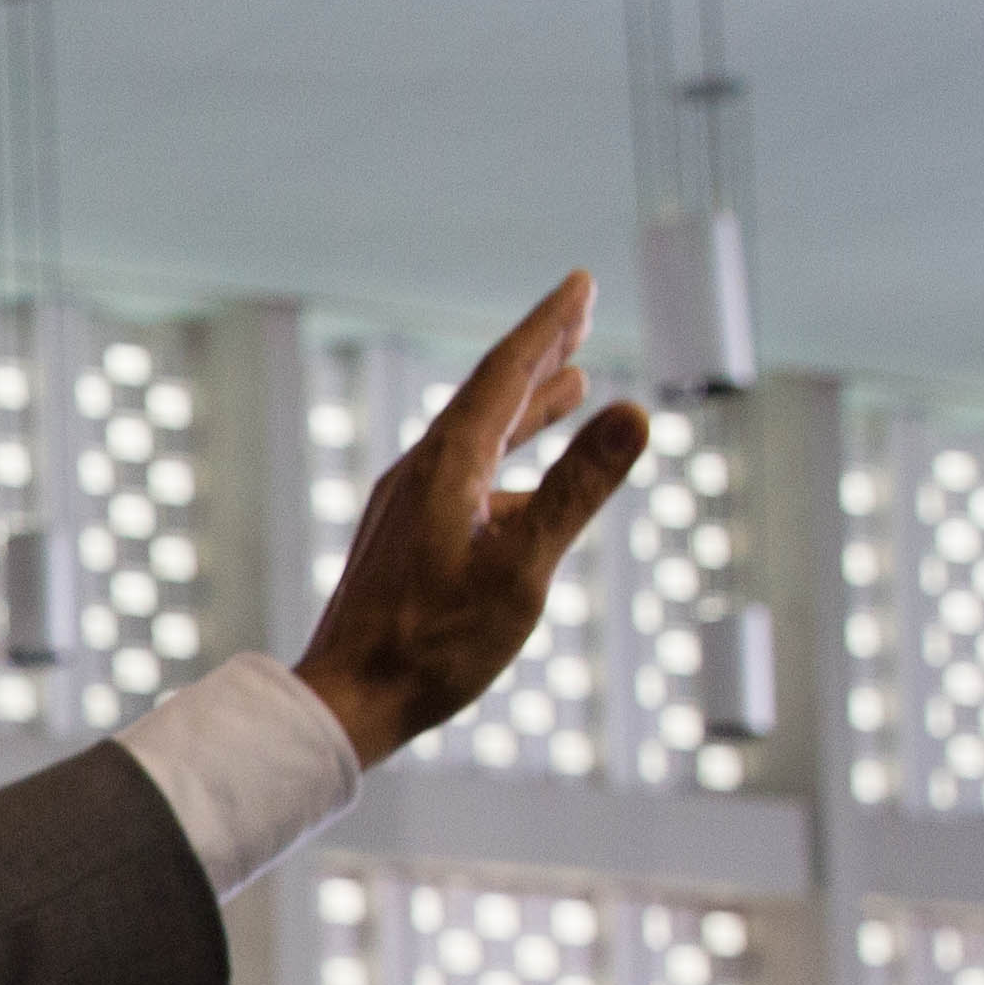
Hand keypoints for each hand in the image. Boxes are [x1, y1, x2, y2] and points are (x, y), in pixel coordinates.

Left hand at [292, 273, 650, 769]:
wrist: (347, 701)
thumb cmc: (434, 645)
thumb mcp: (523, 568)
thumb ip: (579, 488)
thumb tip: (635, 411)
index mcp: (447, 465)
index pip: (506, 373)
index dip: (547, 325)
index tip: (579, 283)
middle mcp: (421, 472)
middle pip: (488, 394)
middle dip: (538, 352)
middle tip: (577, 309)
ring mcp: (408, 505)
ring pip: (477, 439)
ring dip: (525, 407)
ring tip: (570, 381)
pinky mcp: (404, 539)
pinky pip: (464, 478)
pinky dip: (504, 462)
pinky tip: (525, 486)